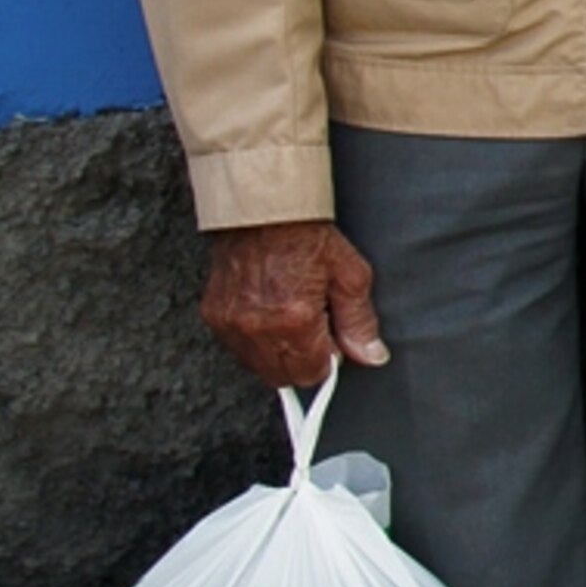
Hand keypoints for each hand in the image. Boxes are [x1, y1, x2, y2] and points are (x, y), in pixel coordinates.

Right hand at [201, 219, 385, 389]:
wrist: (262, 209)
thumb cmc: (306, 236)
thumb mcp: (349, 274)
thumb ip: (359, 322)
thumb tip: (371, 355)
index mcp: (294, 319)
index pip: (312, 372)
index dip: (327, 359)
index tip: (331, 340)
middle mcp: (258, 327)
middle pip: (284, 376)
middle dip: (303, 360)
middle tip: (313, 328)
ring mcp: (231, 323)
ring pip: (258, 366)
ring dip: (278, 352)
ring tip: (290, 316)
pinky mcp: (214, 315)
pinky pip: (237, 348)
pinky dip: (255, 341)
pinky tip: (268, 314)